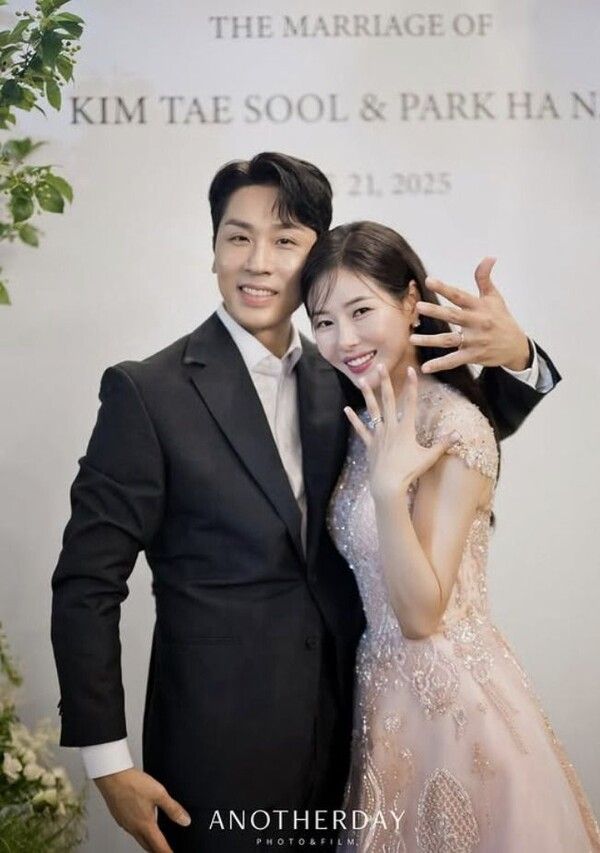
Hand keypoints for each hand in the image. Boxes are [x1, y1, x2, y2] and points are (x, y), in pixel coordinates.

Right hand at [95, 767, 190, 851]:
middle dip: (157, 850)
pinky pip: (131, 830)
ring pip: (138, 839)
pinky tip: (141, 825)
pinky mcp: (119, 818)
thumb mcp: (159, 793)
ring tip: (155, 842)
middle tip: (164, 850)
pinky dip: (139, 833)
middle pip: (147, 846)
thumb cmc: (132, 783)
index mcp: (145, 824)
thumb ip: (173, 808)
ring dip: (148, 843)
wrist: (112, 777)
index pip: (159, 846)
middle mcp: (134, 827)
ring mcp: (125, 824)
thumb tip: (185, 820)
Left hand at [344, 364, 457, 501]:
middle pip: (387, 400)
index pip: (410, 402)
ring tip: (362, 380)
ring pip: (372, 410)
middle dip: (384, 382)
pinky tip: (346, 409)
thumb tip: (458, 434)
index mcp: (405, 428)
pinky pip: (361, 429)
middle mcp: (390, 427)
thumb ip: (443, 444)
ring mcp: (378, 435)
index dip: (411, 385)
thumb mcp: (429, 457)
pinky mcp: (370, 444)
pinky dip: (354, 419)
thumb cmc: (410, 472)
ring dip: (367, 395)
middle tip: (380, 366)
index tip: (411, 370)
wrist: (388, 484)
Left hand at [409, 257, 530, 373]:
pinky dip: (440, 365)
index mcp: (479, 307)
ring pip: (449, 340)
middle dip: (436, 311)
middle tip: (418, 307)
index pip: (459, 295)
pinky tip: (425, 367)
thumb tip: (489, 257)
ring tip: (412, 338)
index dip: (444, 288)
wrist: (516, 346)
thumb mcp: (494, 297)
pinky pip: (454, 361)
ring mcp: (474, 341)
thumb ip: (484, 278)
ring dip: (430, 340)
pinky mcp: (473, 356)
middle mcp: (477, 323)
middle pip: (453, 316)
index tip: (428, 281)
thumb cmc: (501, 319)